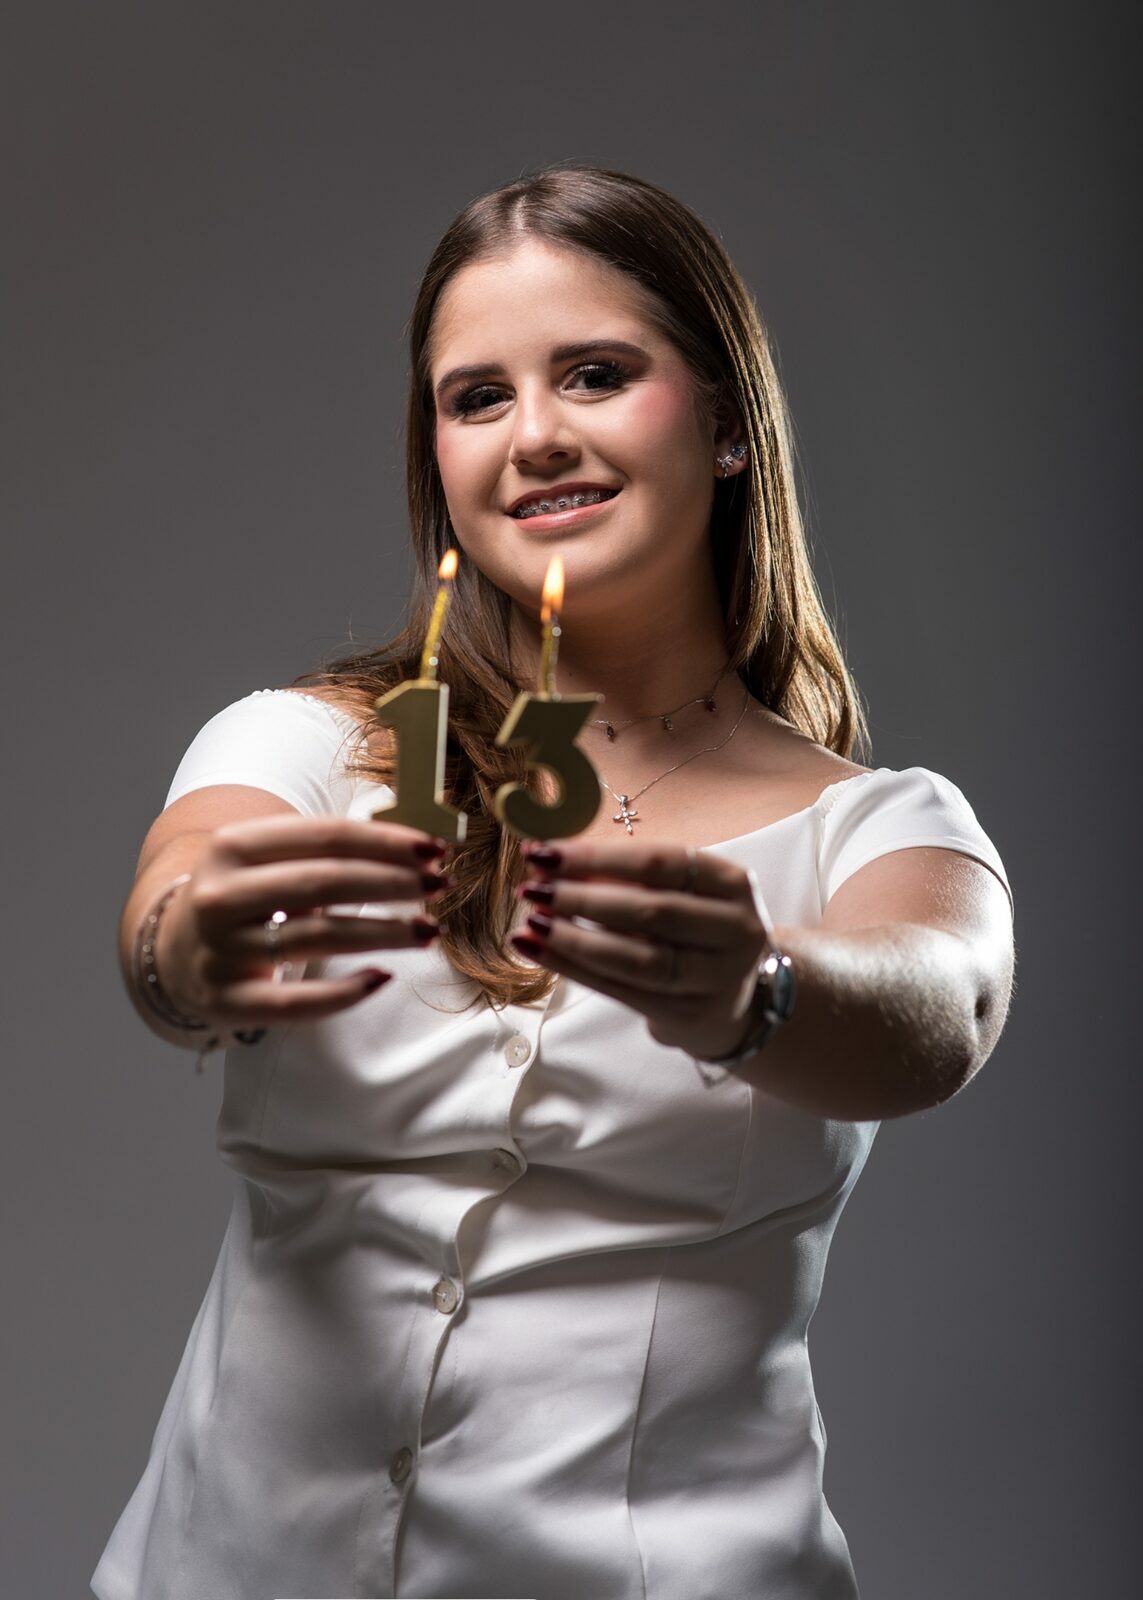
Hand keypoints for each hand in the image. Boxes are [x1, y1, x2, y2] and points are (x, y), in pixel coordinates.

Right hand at [153, 816, 448, 1030]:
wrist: (173, 950)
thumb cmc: (247, 896)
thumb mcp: (270, 859)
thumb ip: (331, 850)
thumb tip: (420, 848)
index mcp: (233, 846)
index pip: (325, 837)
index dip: (386, 842)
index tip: (435, 849)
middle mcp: (219, 896)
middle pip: (325, 882)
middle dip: (392, 882)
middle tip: (440, 885)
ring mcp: (220, 951)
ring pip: (317, 938)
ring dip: (384, 932)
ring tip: (430, 930)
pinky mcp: (226, 1001)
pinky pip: (294, 1003)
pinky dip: (343, 993)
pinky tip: (383, 978)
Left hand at [510, 840, 769, 1059]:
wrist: (730, 1001)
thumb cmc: (691, 932)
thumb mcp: (675, 894)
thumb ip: (622, 876)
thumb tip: (548, 855)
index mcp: (733, 882)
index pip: (660, 862)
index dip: (598, 857)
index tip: (545, 851)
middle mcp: (736, 929)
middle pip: (650, 910)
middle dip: (582, 897)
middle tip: (532, 887)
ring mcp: (718, 978)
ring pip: (636, 958)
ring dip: (574, 938)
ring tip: (532, 922)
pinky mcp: (689, 1014)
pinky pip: (621, 991)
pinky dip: (573, 968)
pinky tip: (538, 950)